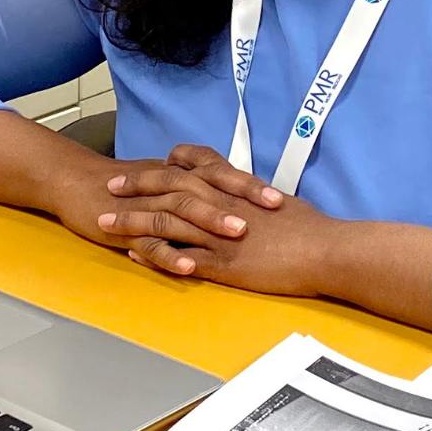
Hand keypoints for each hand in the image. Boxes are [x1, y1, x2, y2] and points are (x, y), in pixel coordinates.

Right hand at [44, 158, 256, 252]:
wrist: (73, 181)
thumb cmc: (122, 186)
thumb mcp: (163, 182)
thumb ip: (194, 189)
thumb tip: (232, 204)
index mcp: (178, 176)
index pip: (220, 175)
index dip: (249, 185)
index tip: (279, 197)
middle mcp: (166, 187)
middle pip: (207, 186)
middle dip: (240, 197)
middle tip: (271, 209)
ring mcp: (146, 206)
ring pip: (181, 210)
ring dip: (210, 220)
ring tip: (238, 233)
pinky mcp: (125, 228)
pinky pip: (149, 241)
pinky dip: (169, 254)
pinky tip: (189, 267)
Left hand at [101, 145, 334, 296]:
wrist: (326, 251)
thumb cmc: (309, 228)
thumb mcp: (274, 199)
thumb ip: (249, 192)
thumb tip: (237, 191)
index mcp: (233, 188)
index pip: (189, 167)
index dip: (161, 167)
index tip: (141, 169)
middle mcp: (220, 205)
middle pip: (167, 189)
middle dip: (135, 188)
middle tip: (110, 188)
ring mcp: (217, 235)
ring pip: (165, 222)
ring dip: (132, 221)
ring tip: (105, 223)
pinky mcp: (222, 263)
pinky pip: (178, 257)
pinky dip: (152, 254)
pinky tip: (133, 254)